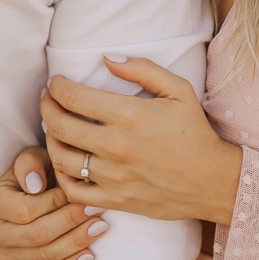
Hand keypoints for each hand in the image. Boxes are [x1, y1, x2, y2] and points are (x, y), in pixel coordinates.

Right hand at [0, 146, 109, 259]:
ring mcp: (8, 255)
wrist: (35, 198)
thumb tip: (35, 185)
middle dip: (70, 223)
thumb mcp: (33, 159)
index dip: (55, 204)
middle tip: (97, 211)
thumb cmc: (37, 174)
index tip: (80, 194)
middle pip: (36, 235)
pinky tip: (90, 255)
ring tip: (100, 227)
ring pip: (44, 256)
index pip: (26, 210)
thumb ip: (30, 163)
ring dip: (75, 243)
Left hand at [42, 57, 242, 224]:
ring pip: (60, 158)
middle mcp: (116, 146)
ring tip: (54, 129)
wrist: (213, 181)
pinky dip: (61, 176)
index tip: (56, 83)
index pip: (71, 97)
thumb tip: (106, 59)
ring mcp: (113, 177)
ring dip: (50, 140)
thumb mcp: (178, 90)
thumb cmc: (194, 132)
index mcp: (128, 115)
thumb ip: (141, 69)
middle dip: (46, 108)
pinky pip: (73, 191)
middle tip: (47, 101)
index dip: (55, 86)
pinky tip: (66, 161)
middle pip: (58, 126)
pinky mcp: (115, 200)